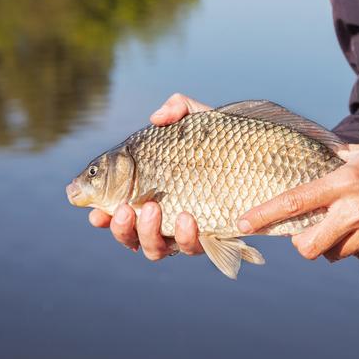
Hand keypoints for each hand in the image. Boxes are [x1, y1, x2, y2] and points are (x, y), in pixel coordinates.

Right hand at [89, 93, 211, 259]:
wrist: (263, 160)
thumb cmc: (223, 142)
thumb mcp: (200, 119)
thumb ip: (177, 109)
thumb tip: (156, 118)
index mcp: (150, 193)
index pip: (119, 209)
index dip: (103, 215)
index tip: (95, 211)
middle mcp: (164, 217)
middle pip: (131, 236)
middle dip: (121, 228)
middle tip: (124, 208)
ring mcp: (186, 231)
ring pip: (156, 249)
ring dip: (148, 233)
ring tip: (153, 208)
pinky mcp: (211, 239)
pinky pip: (193, 248)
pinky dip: (186, 237)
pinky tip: (188, 218)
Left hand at [237, 143, 358, 261]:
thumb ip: (332, 159)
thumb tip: (307, 157)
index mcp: (345, 182)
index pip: (296, 201)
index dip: (266, 215)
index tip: (244, 223)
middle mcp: (356, 210)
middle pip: (310, 246)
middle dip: (301, 244)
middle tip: (305, 235)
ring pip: (334, 254)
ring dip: (332, 245)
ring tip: (346, 225)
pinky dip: (356, 247)